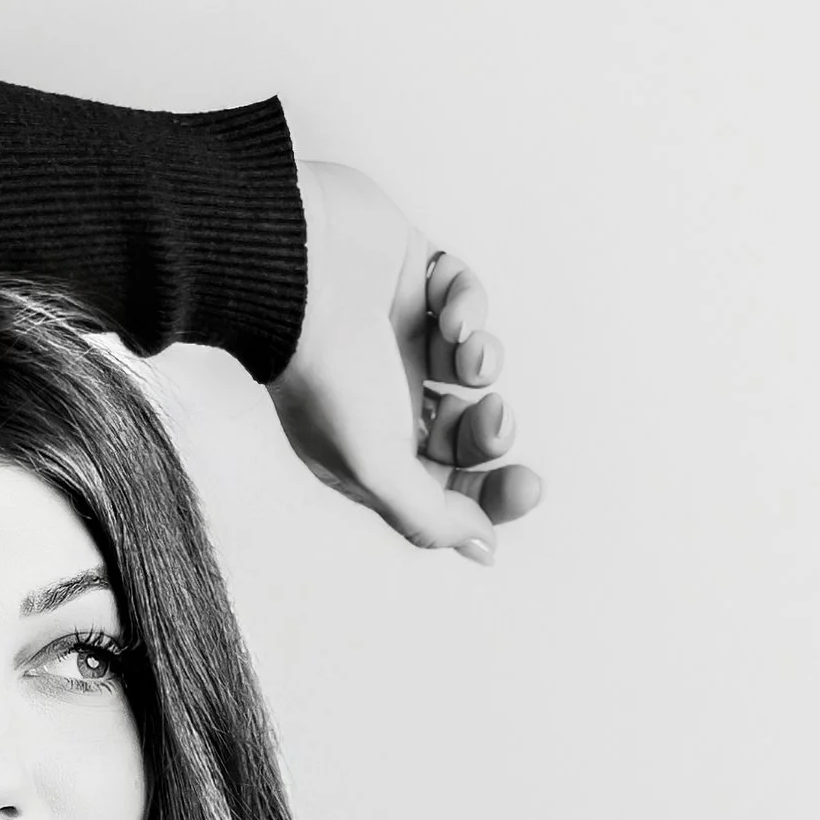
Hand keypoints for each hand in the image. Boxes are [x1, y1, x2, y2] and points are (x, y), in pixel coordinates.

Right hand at [267, 158, 543, 563]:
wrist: (293, 270)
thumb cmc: (323, 373)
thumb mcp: (374, 468)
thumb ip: (429, 516)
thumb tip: (482, 548)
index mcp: (365, 451)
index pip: (441, 488)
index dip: (488, 495)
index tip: (525, 487)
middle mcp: (382, 397)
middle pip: (463, 432)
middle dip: (490, 430)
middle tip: (496, 417)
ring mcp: (396, 336)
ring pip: (469, 363)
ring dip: (482, 361)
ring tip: (468, 352)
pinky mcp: (411, 277)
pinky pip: (462, 295)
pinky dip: (468, 305)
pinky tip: (450, 312)